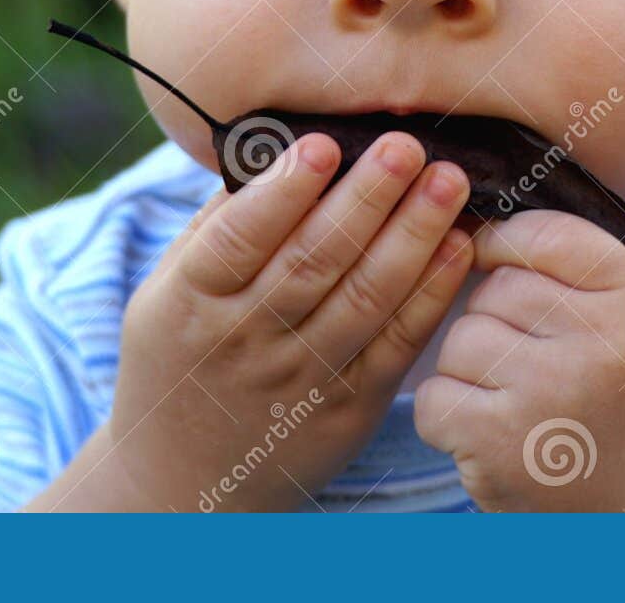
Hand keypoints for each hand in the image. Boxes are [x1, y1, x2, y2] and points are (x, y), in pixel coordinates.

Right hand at [100, 131, 473, 510]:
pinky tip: (458, 244)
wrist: (189, 479)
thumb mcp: (166, 291)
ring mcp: (300, 379)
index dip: (283, 192)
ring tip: (447, 181)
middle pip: (313, 262)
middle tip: (406, 145)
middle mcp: (244, 341)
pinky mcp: (349, 409)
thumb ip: (217, 224)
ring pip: (364, 299)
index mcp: (189, 301)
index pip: (238, 239)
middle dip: (366, 199)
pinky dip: (431, 292)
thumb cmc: (182, 356)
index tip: (325, 144)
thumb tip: (276, 145)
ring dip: (413, 235)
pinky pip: (397, 343)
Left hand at [413, 209, 624, 511]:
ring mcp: (547, 398)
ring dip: (470, 367)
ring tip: (513, 397)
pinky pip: (435, 397)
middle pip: (496, 289)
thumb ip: (571, 266)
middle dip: (495, 317)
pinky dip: (449, 414)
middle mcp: (600, 348)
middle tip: (529, 359)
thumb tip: (470, 225)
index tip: (499, 260)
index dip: (507, 242)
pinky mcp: (499, 447)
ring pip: (459, 340)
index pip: (547, 236)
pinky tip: (489, 431)